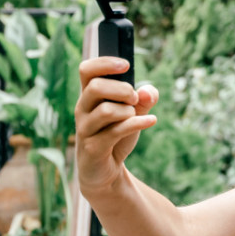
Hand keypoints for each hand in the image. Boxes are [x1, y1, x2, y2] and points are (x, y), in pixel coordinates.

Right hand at [75, 56, 158, 199]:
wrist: (106, 172)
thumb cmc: (116, 137)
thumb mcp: (133, 115)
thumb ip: (143, 100)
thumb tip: (147, 92)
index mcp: (89, 96)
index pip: (87, 70)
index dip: (105, 63)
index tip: (126, 65)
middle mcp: (83, 110)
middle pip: (95, 87)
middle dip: (122, 89)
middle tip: (135, 99)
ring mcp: (85, 129)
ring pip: (106, 110)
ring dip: (128, 111)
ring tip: (135, 115)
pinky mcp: (93, 148)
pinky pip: (115, 132)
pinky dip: (137, 124)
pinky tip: (151, 121)